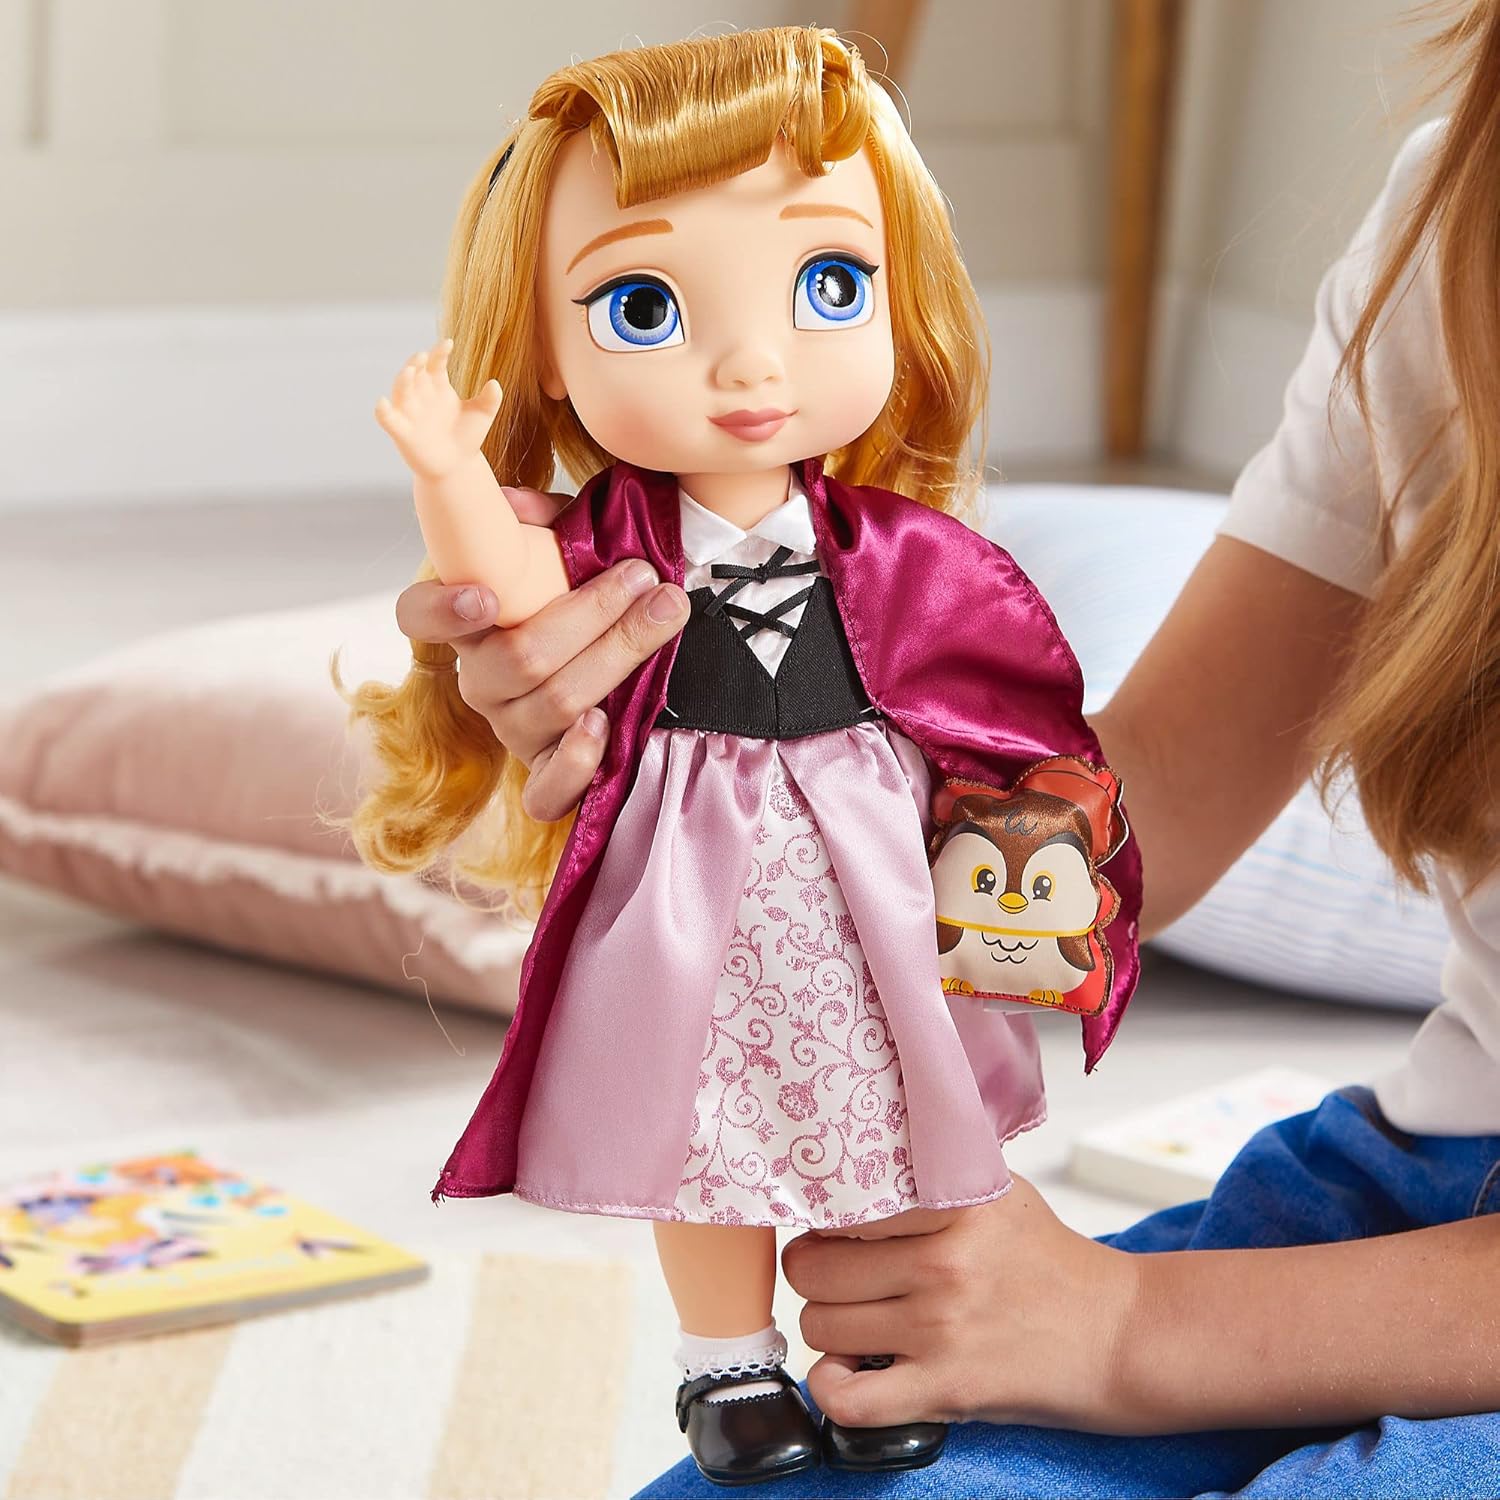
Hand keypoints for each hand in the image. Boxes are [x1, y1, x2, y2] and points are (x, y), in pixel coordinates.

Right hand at [375, 338, 502, 480]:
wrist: (457, 467)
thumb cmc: (467, 437)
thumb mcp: (482, 416)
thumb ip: (490, 399)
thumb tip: (495, 383)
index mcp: (438, 385)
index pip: (436, 363)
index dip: (440, 352)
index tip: (449, 343)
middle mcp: (421, 394)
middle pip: (415, 371)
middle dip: (417, 362)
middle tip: (424, 355)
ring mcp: (409, 411)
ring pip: (400, 390)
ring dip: (403, 380)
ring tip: (410, 371)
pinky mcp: (401, 431)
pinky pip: (387, 418)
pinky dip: (383, 410)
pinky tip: (383, 402)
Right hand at [395, 486, 689, 820]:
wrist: (630, 654)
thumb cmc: (586, 593)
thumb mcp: (566, 546)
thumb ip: (544, 520)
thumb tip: (515, 503)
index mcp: (472, 622)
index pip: (418, 616)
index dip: (441, 609)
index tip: (484, 596)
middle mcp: (482, 679)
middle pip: (522, 657)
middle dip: (592, 614)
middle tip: (643, 576)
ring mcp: (513, 729)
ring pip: (555, 702)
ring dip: (617, 656)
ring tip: (665, 614)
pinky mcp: (546, 775)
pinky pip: (547, 790)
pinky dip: (577, 761)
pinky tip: (604, 725)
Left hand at [782, 1178, 1140, 1431]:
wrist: (1122, 1335)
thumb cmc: (1054, 1263)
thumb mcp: (999, 1190)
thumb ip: (935, 1171)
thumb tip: (862, 1154)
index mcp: (954, 1204)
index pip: (840, 1202)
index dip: (820, 1215)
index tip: (827, 1223)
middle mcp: (943, 1263)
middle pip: (814, 1267)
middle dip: (814, 1272)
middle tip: (837, 1273)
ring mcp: (942, 1329)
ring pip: (820, 1326)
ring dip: (828, 1326)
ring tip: (857, 1318)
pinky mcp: (948, 1390)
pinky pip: (849, 1398)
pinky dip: (832, 1387)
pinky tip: (849, 1371)